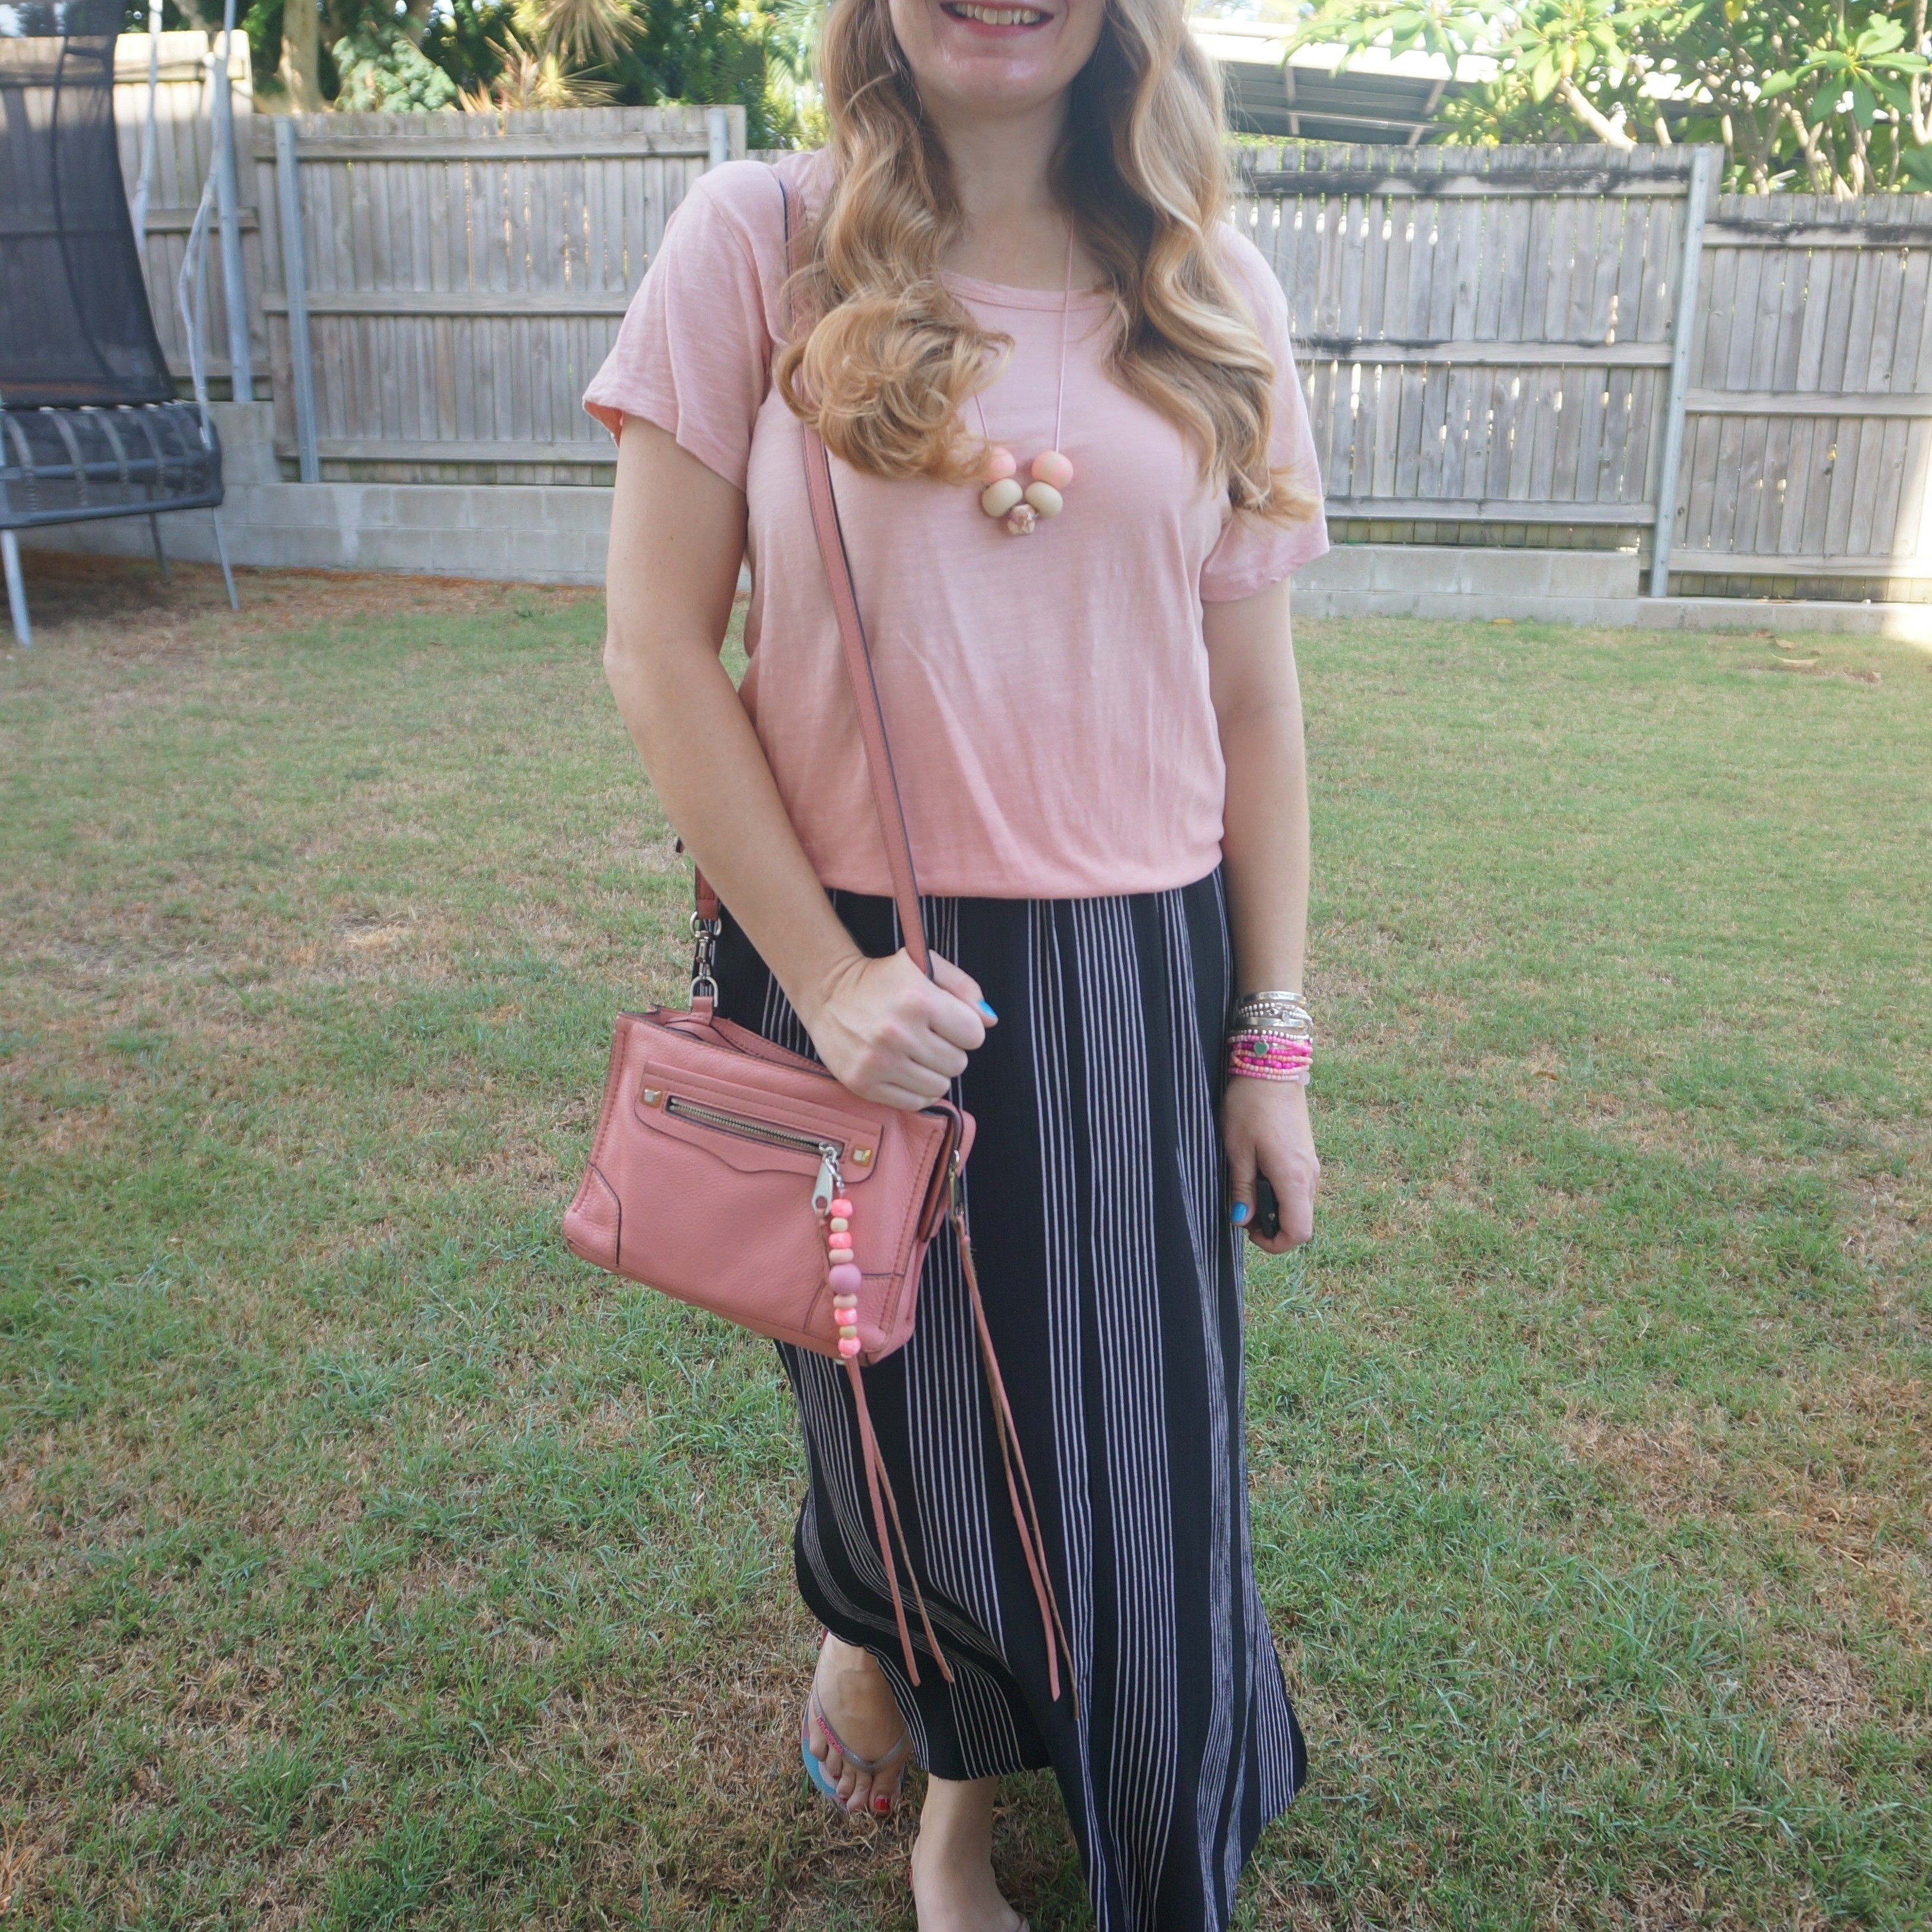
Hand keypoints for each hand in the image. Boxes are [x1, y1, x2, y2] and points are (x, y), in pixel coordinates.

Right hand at [800, 948, 992, 1110]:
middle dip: (949, 1050)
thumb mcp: (925, 966)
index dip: (965, 1028)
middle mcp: (898, 1033)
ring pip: (939, 1086)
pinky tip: (904, 1069)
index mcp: (918, 1000)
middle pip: (958, 1063)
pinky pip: (914, 1102)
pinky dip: (916, 1089)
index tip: (947, 1020)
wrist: (828, 993)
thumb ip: (964, 987)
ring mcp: (879, 1062)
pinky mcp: (864, 1084)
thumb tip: (989, 1020)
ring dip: (934, 1071)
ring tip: (915, 1052)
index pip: (974, 1035)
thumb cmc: (883, 979)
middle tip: (927, 1036)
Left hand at [1224, 1077, 1318, 1252]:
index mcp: (1293, 1179)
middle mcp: (1309, 1175)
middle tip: (1242, 1209)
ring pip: (1300, 1203)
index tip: (1249, 1231)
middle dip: (1272, 1225)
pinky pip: (1298, 1185)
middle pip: (1301, 1221)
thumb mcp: (1237, 1150)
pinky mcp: (1306, 1153)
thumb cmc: (1251, 1105)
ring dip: (1276, 1207)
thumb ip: (1242, 1189)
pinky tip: (1258, 1172)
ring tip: (1247, 1188)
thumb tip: (1242, 1220)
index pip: (1299, 1233)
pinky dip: (1280, 1190)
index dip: (1275, 1243)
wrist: (1272, 1067)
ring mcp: (1311, 1163)